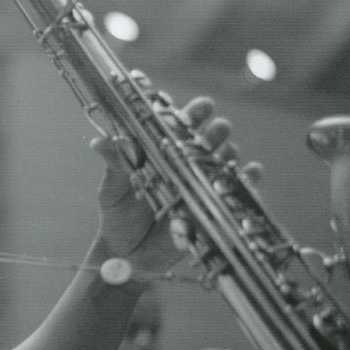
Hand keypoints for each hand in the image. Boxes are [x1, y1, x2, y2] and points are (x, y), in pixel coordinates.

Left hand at [90, 87, 260, 272]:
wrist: (128, 254)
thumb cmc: (118, 215)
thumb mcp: (112, 190)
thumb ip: (114, 165)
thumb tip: (99, 142)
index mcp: (155, 150)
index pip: (164, 121)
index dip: (169, 106)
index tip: (167, 95)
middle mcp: (179, 160)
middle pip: (198, 133)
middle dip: (205, 121)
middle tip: (207, 113)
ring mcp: (197, 180)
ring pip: (219, 156)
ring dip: (223, 146)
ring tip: (223, 142)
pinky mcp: (211, 204)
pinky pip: (235, 189)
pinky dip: (246, 179)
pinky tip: (250, 171)